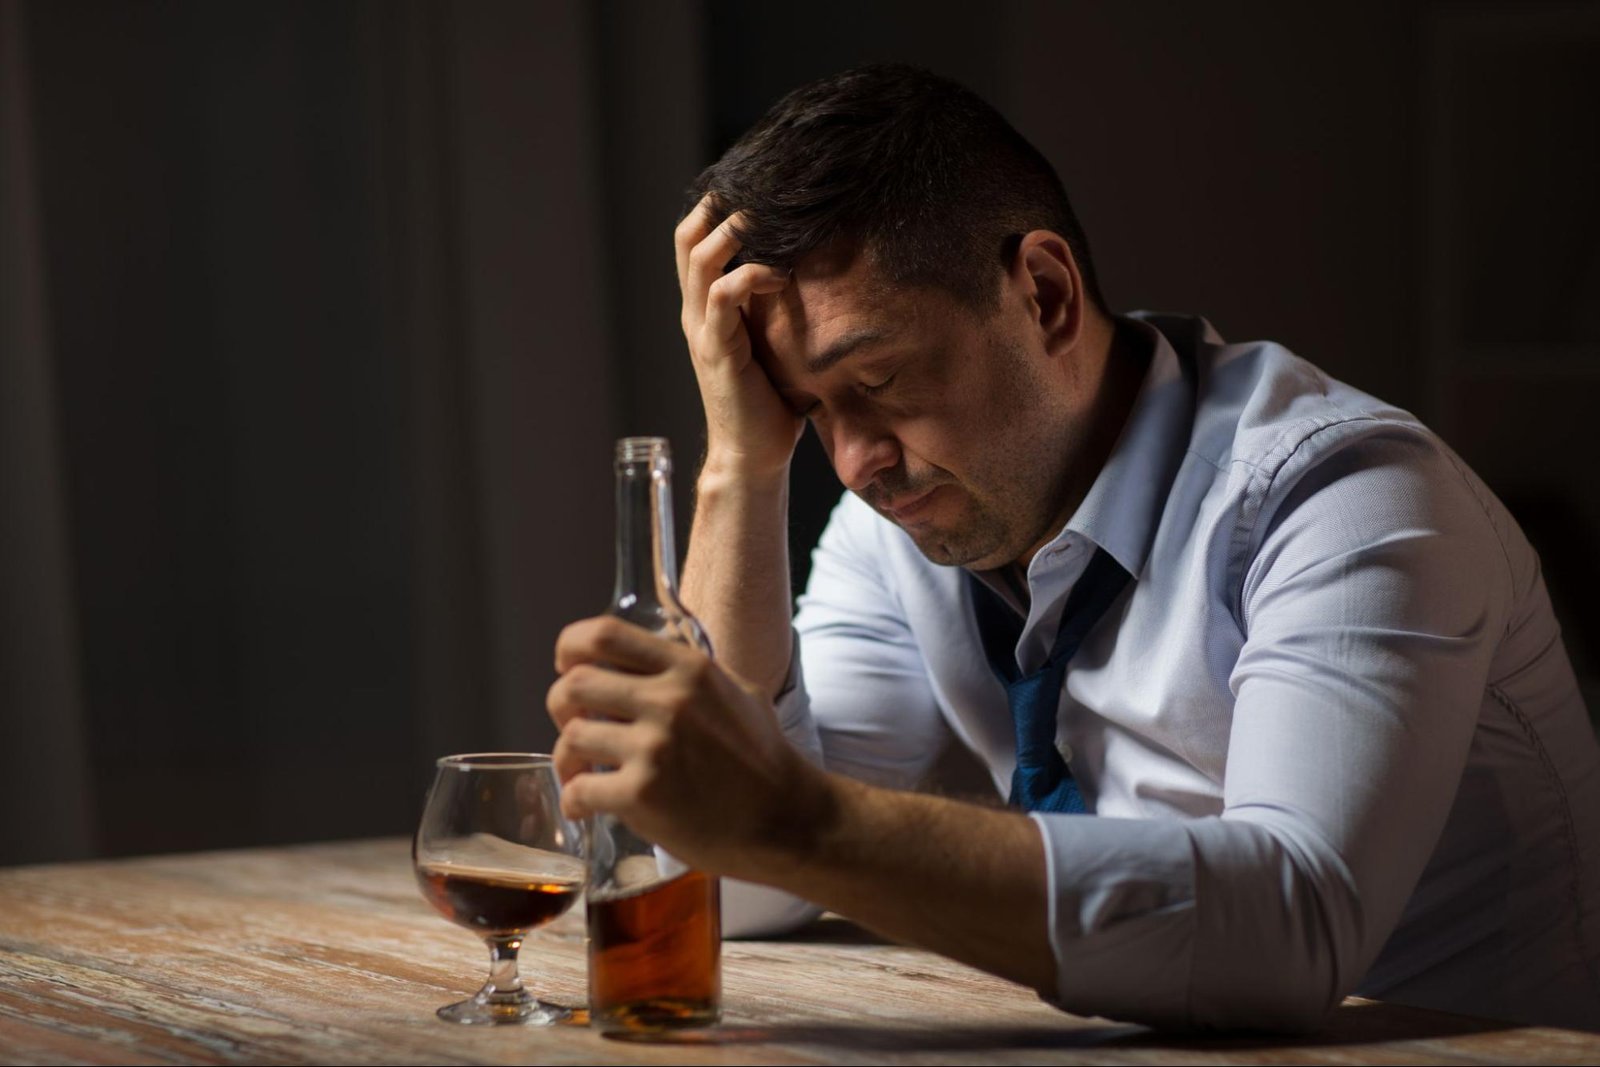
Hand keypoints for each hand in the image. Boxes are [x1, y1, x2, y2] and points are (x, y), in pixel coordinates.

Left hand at [547, 616, 828, 881]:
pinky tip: (586, 806)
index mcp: (689, 668)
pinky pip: (579, 790)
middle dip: (562, 707)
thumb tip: (649, 659)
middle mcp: (669, 701)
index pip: (602, 634)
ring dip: (567, 758)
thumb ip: (690, 672)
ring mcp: (655, 749)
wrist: (787, 820)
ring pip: (571, 738)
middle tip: (576, 726)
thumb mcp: (736, 692)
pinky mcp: (643, 796)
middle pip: (574, 684)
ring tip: (581, 772)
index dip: (570, 648)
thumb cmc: (765, 759)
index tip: (568, 666)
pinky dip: (574, 800)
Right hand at [675, 196, 801, 480]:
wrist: (752, 456)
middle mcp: (696, 312)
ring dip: (733, 230)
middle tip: (760, 188)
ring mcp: (703, 330)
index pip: (694, 239)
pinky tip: (781, 275)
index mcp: (705, 307)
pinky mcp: (718, 350)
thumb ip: (781, 309)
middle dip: (720, 204)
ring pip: (700, 258)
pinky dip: (750, 274)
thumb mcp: (777, 343)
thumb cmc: (773, 404)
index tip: (757, 186)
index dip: (717, 206)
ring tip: (766, 218)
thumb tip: (828, 273)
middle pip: (687, 236)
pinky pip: (723, 295)